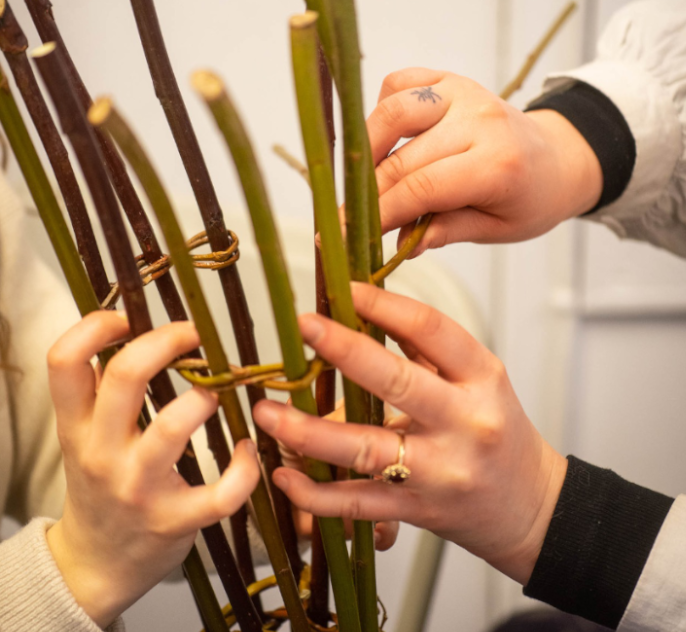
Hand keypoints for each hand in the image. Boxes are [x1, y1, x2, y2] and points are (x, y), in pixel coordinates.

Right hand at [46, 312, 259, 627]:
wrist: (97, 563)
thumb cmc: (99, 486)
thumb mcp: (82, 437)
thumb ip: (99, 391)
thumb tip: (131, 328)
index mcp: (76, 426)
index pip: (64, 362)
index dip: (95, 327)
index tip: (126, 318)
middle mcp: (102, 453)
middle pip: (126, 376)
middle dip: (166, 340)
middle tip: (193, 334)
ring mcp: (139, 488)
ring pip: (174, 426)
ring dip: (204, 398)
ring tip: (214, 394)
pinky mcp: (176, 520)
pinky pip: (222, 491)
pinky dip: (245, 467)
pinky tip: (246, 450)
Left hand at [254, 283, 566, 584]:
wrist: (531, 508)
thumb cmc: (500, 435)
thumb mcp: (480, 381)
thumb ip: (428, 349)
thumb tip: (370, 306)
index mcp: (482, 378)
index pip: (431, 330)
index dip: (384, 304)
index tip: (344, 288)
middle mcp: (464, 422)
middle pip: (396, 381)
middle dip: (343, 349)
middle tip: (303, 326)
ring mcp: (440, 471)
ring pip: (366, 446)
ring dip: (308, 431)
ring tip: (268, 413)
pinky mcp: (417, 510)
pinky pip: (358, 503)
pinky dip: (316, 493)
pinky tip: (285, 475)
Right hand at [367, 67, 601, 253]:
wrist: (556, 158)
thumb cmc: (528, 199)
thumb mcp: (497, 228)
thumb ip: (448, 232)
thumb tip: (401, 245)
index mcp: (498, 164)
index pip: (422, 189)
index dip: (381, 213)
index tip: (350, 233)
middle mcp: (479, 120)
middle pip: (402, 157)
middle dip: (366, 193)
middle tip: (345, 219)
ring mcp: (463, 93)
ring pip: (394, 111)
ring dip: (366, 148)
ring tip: (360, 181)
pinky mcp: (451, 80)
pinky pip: (402, 83)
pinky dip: (382, 109)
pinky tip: (384, 141)